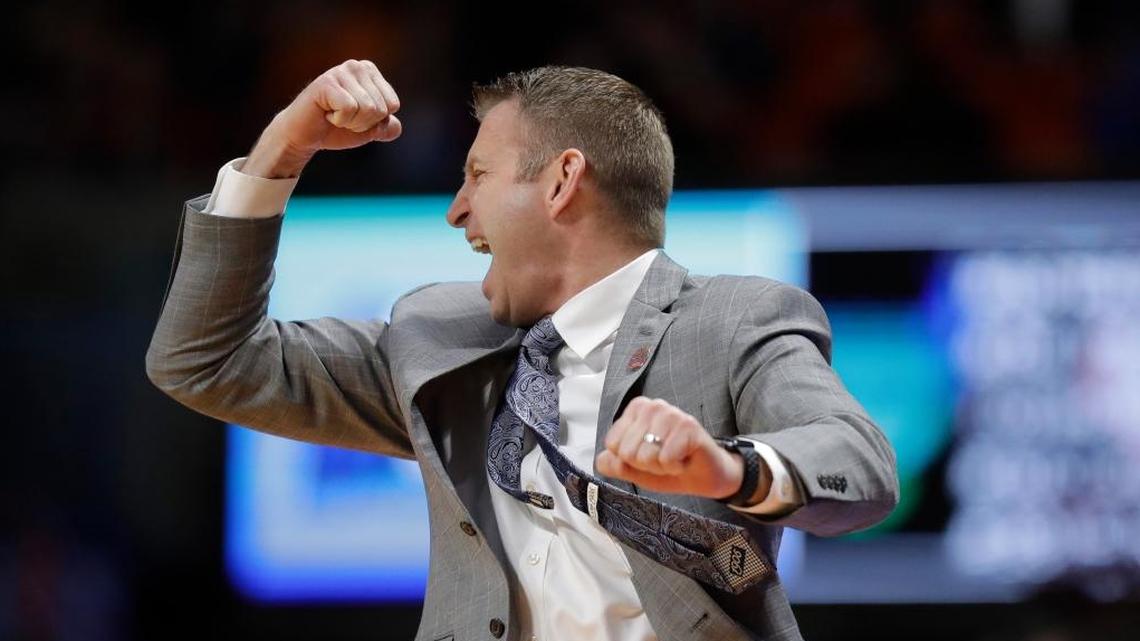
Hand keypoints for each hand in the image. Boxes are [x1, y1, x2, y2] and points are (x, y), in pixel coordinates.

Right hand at [244, 59, 402, 177]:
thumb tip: (396, 127)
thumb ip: (386, 127)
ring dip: (350, 122)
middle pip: (380, 108)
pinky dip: (339, 120)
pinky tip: (326, 113)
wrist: (304, 136)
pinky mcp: (326, 83)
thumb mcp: (367, 129)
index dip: (376, 120)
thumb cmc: (335, 129)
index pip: (393, 104)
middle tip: (342, 117)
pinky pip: (349, 109)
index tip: (356, 116)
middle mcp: (357, 66)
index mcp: (370, 72)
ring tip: (334, 115)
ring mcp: (340, 72)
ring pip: (367, 109)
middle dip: (363, 122)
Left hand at [595, 397, 745, 499]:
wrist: (705, 477)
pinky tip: (684, 459)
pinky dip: (674, 467)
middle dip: (646, 465)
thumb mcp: (636, 470)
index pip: (612, 445)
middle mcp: (652, 406)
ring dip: (661, 467)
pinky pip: (665, 458)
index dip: (630, 461)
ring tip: (674, 459)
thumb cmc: (671, 467)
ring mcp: (671, 413)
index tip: (649, 457)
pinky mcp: (688, 425)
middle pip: (627, 452)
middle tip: (663, 459)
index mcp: (636, 410)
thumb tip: (601, 460)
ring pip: (645, 456)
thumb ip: (615, 465)